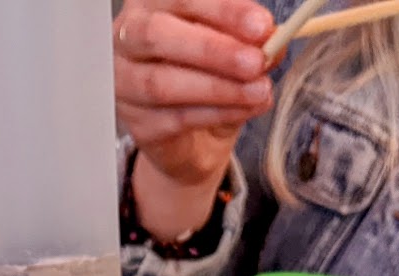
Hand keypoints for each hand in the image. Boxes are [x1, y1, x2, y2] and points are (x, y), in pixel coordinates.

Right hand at [114, 0, 275, 241]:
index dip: (223, 10)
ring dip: (218, 88)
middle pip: (157, 35)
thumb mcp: (234, 49)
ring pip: (163, 83)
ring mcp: (125, 83)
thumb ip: (250, 40)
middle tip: (255, 62)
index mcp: (152, 4)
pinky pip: (175, 118)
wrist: (193, 138)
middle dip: (212, 49)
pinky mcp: (136, 124)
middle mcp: (128, 38)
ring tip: (259, 90)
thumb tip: (273, 39)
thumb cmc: (206, 75)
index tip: (262, 26)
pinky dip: (216, 114)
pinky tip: (244, 109)